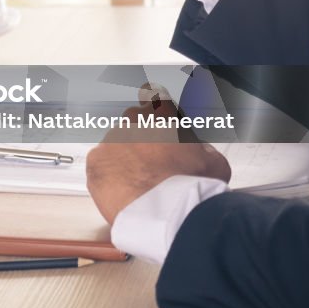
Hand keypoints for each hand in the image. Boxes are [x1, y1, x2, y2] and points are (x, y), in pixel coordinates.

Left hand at [85, 88, 231, 223]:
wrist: (167, 211)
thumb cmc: (192, 186)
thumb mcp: (213, 162)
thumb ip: (200, 148)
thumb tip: (195, 151)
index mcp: (162, 114)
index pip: (154, 96)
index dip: (154, 105)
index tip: (153, 109)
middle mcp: (133, 121)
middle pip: (133, 126)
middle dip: (141, 142)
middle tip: (154, 166)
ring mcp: (110, 139)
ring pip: (116, 147)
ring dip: (125, 161)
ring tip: (141, 185)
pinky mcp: (95, 161)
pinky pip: (101, 166)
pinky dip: (110, 176)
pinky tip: (125, 191)